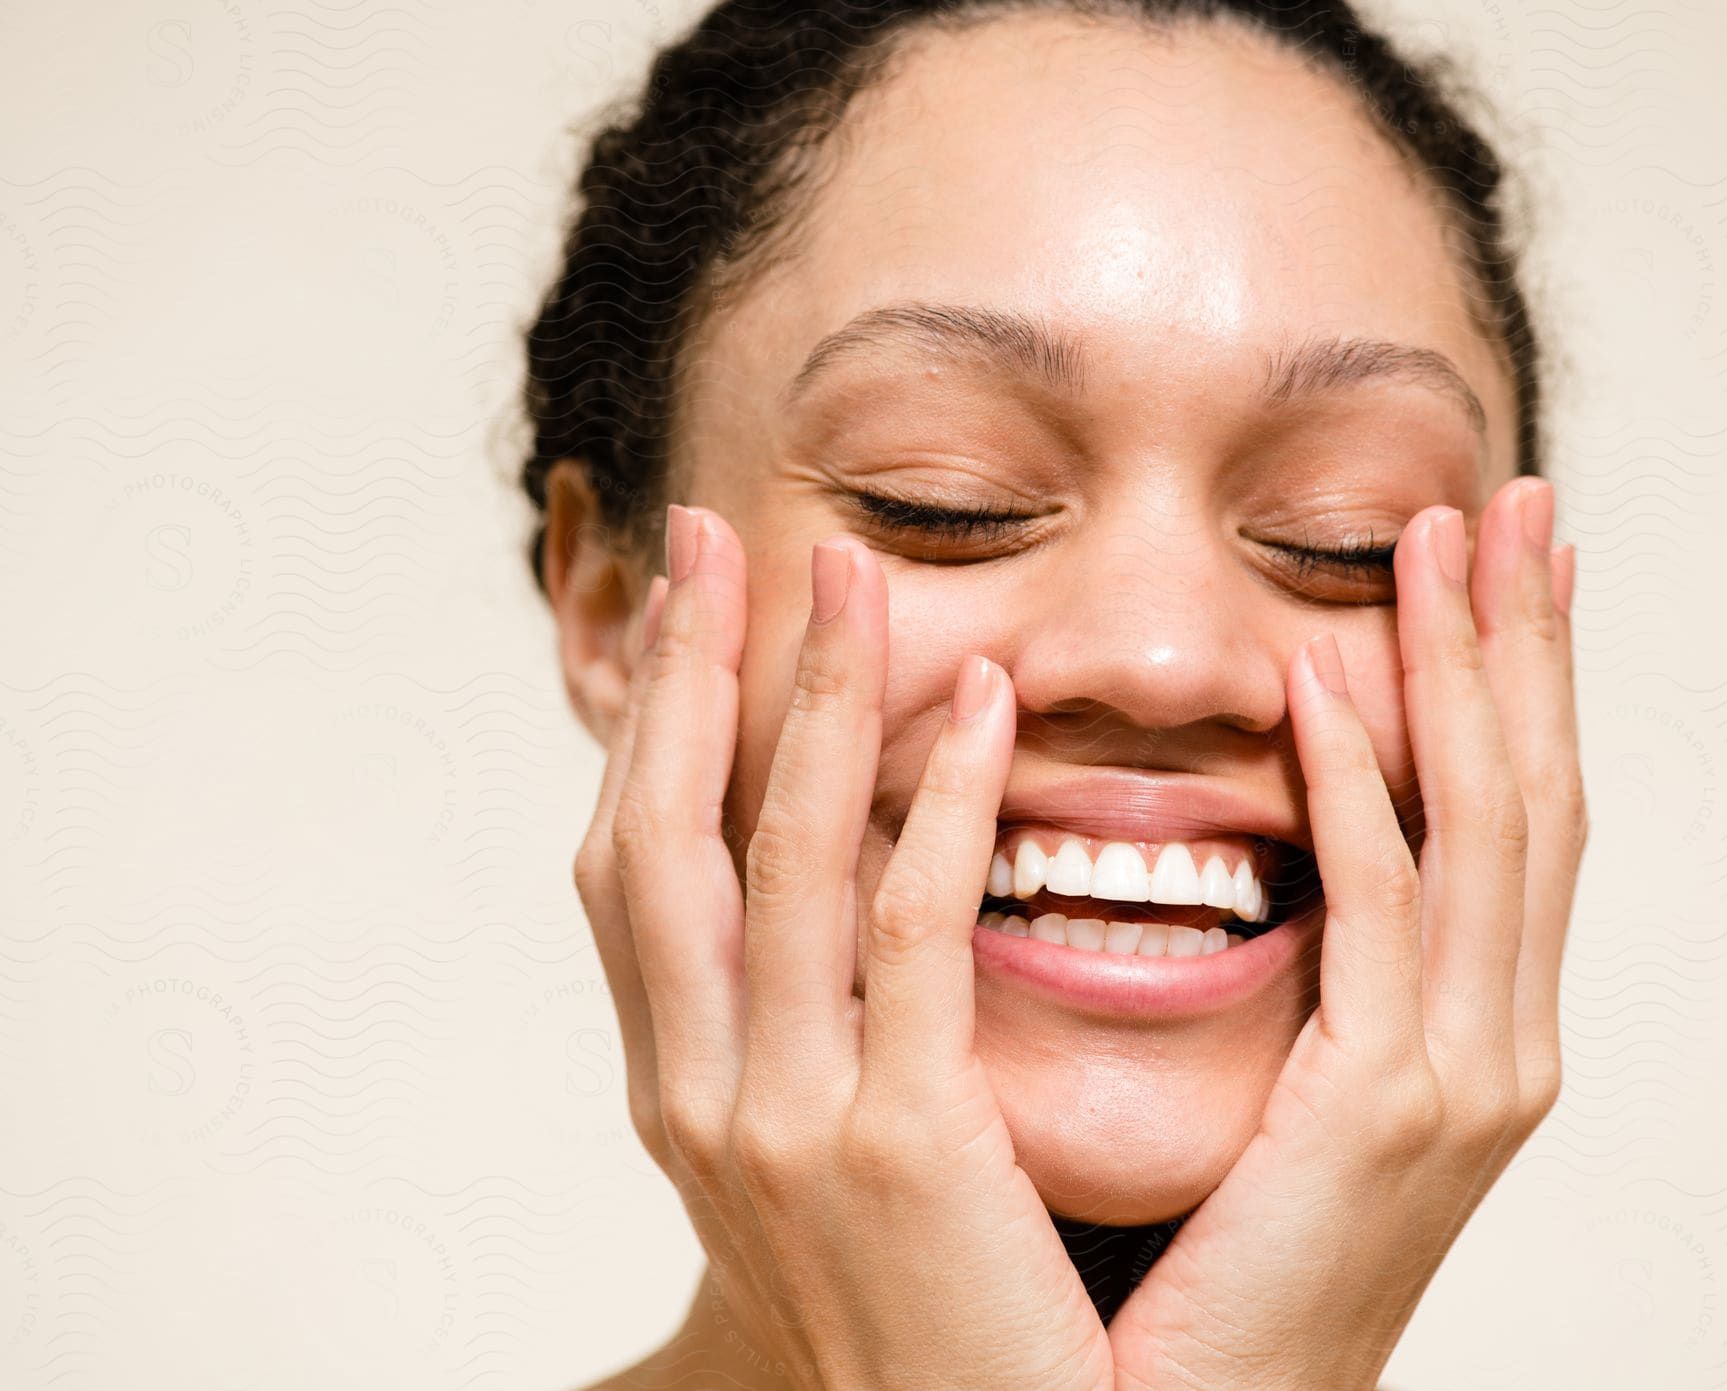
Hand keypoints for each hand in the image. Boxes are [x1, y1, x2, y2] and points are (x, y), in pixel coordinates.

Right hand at [575, 505, 1113, 1390]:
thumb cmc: (920, 1299)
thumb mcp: (828, 1147)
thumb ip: (816, 1014)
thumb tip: (850, 863)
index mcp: (679, 1086)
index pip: (635, 866)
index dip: (653, 723)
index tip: (694, 601)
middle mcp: (695, 1094)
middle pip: (662, 834)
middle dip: (689, 676)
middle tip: (727, 538)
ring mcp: (778, 1124)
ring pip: (773, 857)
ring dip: (809, 699)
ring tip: (850, 573)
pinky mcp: (893, 1148)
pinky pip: (905, 939)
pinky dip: (933, 808)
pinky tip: (980, 712)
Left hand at [1107, 476, 1585, 1389]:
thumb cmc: (1222, 1257)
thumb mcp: (1288, 1091)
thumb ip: (1304, 969)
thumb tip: (1251, 832)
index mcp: (1471, 1034)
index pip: (1512, 820)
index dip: (1519, 682)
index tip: (1501, 563)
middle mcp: (1497, 1043)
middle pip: (1533, 797)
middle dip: (1525, 644)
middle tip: (1511, 505)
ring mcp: (1462, 1077)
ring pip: (1488, 829)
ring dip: (1466, 672)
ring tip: (1445, 540)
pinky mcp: (1387, 1109)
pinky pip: (1383, 912)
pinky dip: (1364, 788)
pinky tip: (1327, 682)